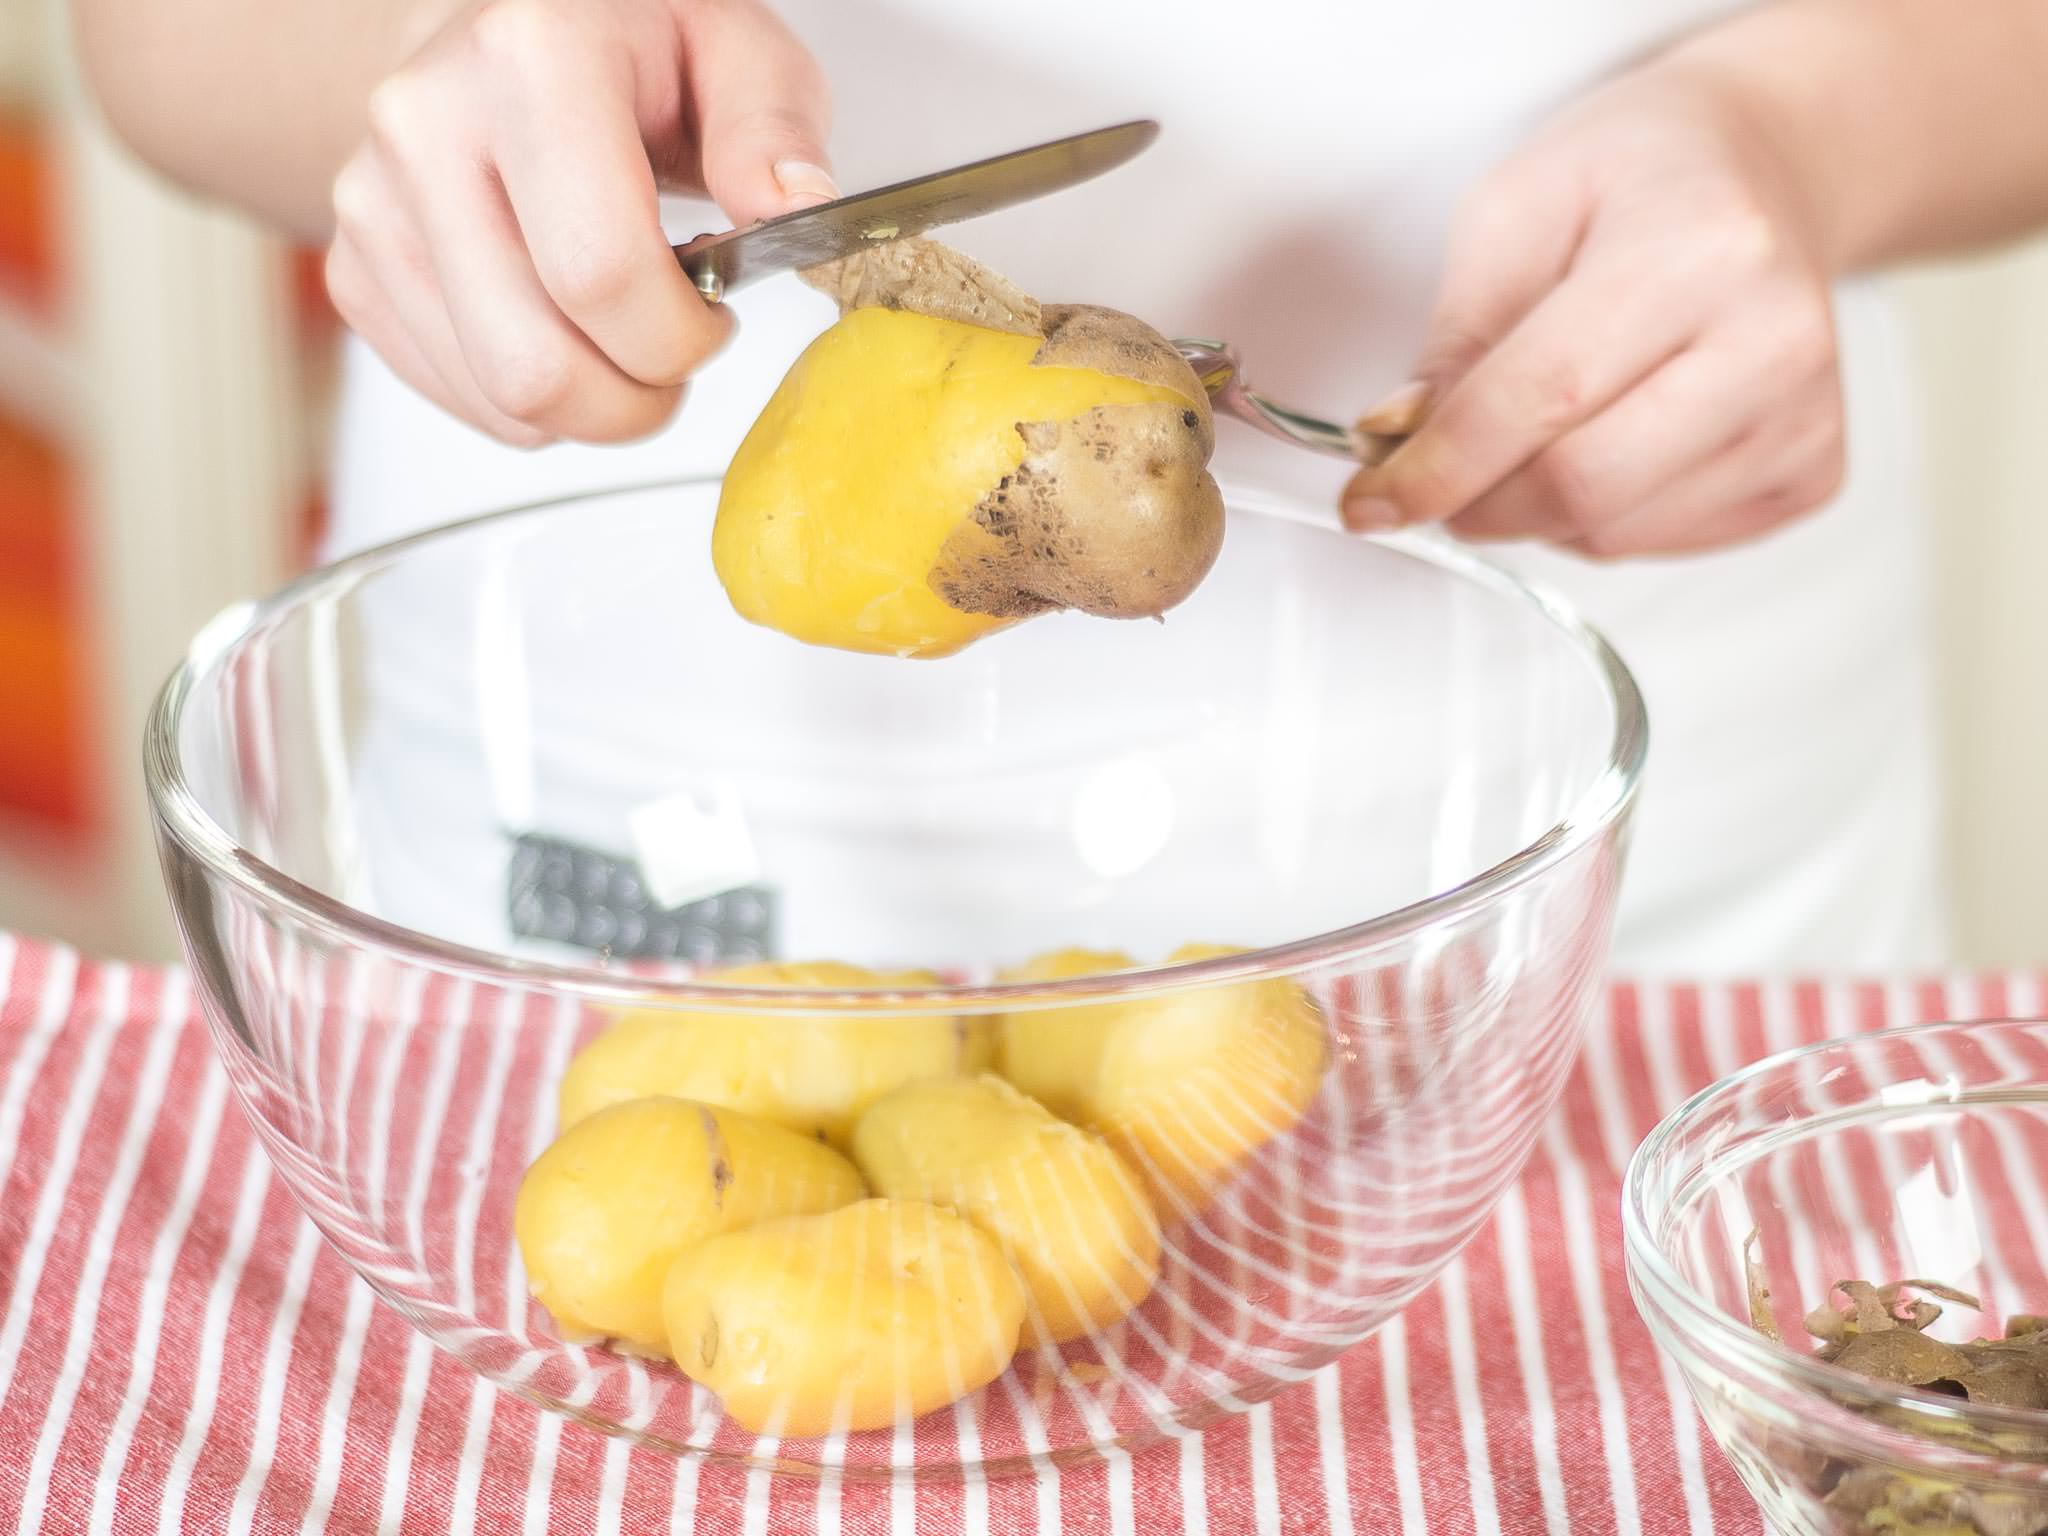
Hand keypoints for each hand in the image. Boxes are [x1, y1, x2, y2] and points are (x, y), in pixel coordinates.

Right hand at [324, 0, 832, 446]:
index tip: (716, 316)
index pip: (600, 275)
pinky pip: (459, 398)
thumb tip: (794, 204)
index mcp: (530, 61)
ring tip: (626, 337)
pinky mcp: (356, 267)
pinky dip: (534, 401)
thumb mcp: (735, 50)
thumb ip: (773, 128)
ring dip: (591, 408)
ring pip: (499, 400)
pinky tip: (565, 330)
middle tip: (675, 352)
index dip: (679, 337)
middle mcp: (428, 126)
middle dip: (636, 401)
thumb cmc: (630, 46)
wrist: (503, 31)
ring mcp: (375, 203)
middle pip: (536, 366)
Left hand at [1341, 63, 1844, 558]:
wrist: (1766, 166)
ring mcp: (1805, 416)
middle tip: (1432, 482)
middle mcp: (1775, 338)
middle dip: (1477, 505)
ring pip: (1615, 533)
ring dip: (1536, 512)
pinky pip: (1662, 544)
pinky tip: (1606, 439)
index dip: (1438, 468)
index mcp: (1700, 249)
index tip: (1371, 503)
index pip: (1540, 399)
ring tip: (1535, 430)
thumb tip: (1401, 445)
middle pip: (1583, 487)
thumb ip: (1457, 333)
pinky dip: (1601, 518)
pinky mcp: (1813, 473)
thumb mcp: (1516, 206)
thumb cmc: (1638, 174)